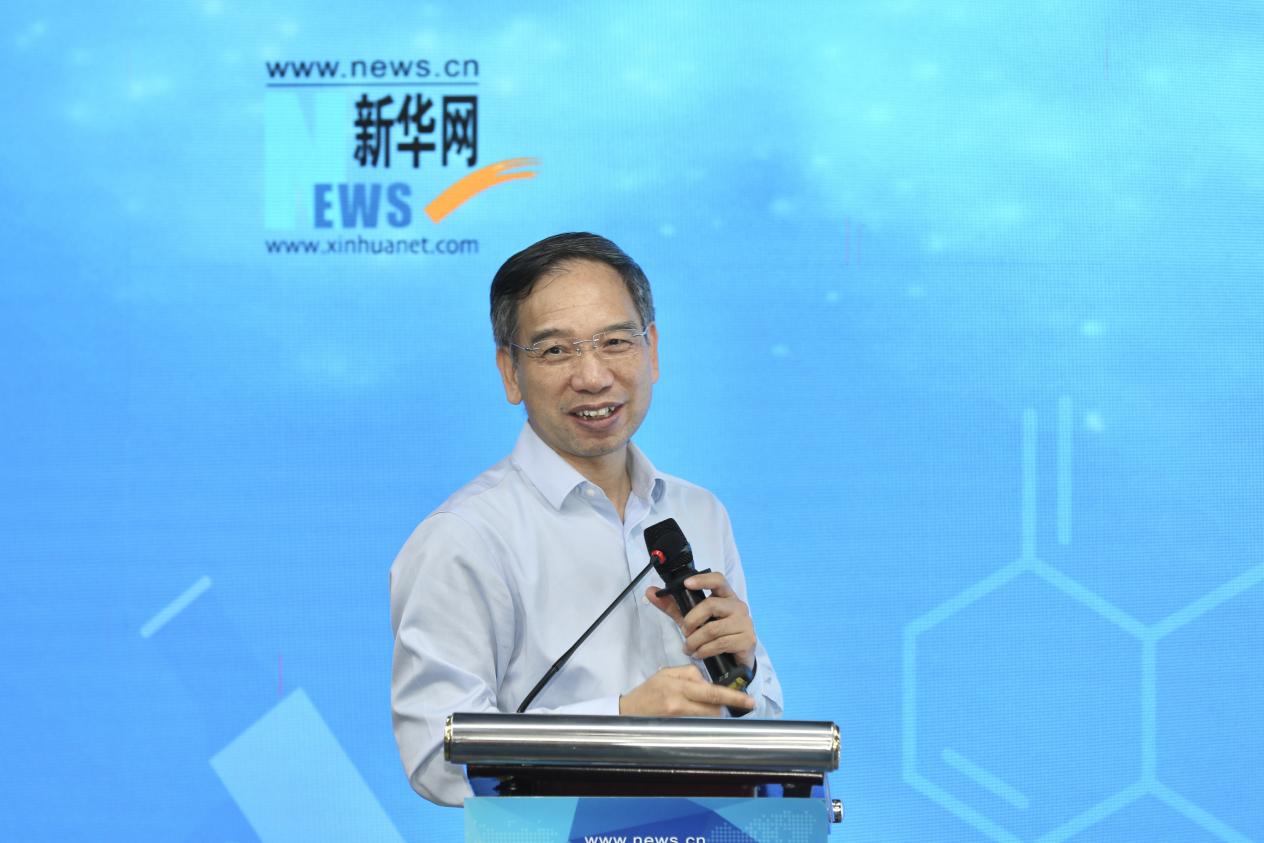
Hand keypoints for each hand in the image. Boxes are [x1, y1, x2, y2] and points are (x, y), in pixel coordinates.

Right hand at [618, 665, 755, 716]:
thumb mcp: (666, 673)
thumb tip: (707, 681)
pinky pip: (699, 722)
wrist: (627, 712)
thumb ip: (689, 673)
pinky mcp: (676, 727)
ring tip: (702, 705)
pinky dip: (703, 716)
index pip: (712, 692)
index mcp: (679, 686)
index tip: (749, 701)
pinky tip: (694, 712)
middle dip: (726, 704)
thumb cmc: (648, 691)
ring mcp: (679, 717)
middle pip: (714, 707)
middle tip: (738, 702)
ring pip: (709, 716)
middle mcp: (680, 703)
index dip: (733, 697)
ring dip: (713, 710)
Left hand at [646, 572, 756, 667]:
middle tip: (683, 632)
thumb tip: (650, 591)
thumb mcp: (693, 619)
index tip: (686, 584)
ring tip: (688, 649)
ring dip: (695, 641)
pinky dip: (704, 651)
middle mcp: (738, 606)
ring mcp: (745, 623)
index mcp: (726, 596)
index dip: (702, 579)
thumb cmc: (714, 635)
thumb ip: (673, 606)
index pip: (718, 580)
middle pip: (711, 605)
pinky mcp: (747, 640)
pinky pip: (720, 644)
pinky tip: (699, 654)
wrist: (736, 661)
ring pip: (713, 628)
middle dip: (691, 620)